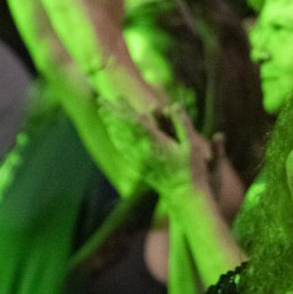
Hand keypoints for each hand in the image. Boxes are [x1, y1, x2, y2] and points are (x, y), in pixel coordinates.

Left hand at [101, 99, 215, 197]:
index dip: (126, 109)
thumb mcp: (192, 145)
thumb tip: (173, 106)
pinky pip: (123, 150)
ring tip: (103, 112)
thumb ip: (182, 124)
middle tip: (100, 100)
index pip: (136, 123)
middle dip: (111, 114)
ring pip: (120, 139)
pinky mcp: (139, 167)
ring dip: (111, 124)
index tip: (118, 97)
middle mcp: (143, 152)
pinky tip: (113, 133)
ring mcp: (139, 161)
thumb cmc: (191, 171)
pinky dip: (116, 138)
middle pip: (123, 129)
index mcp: (155, 145)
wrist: (184, 196)